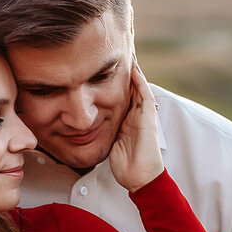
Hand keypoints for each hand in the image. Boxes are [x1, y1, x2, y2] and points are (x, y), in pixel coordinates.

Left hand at [108, 59, 163, 192]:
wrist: (140, 178)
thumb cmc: (125, 166)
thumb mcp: (108, 144)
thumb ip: (101, 134)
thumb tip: (82, 130)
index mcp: (127, 121)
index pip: (121, 96)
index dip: (114, 82)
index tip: (104, 68)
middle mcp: (136, 116)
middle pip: (130, 88)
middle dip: (125, 72)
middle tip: (118, 53)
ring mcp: (143, 116)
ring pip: (139, 87)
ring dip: (134, 71)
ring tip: (128, 53)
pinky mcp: (148, 119)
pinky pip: (145, 96)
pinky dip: (140, 82)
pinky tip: (134, 69)